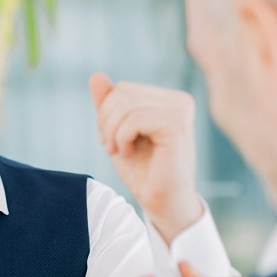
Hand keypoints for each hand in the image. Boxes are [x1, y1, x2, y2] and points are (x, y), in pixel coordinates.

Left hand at [89, 72, 201, 242]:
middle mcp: (179, 100)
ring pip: (126, 104)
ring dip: (112, 131)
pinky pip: (135, 118)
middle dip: (106, 120)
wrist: (161, 202)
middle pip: (122, 93)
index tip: (106, 138)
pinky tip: (128, 153)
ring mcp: (181, 111)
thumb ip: (108, 104)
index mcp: (167, 99)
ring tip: (117, 151)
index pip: (122, 89)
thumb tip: (95, 75)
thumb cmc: (141, 170)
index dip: (106, 113)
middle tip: (109, 147)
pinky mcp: (177, 125)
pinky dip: (122, 137)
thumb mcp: (117, 132)